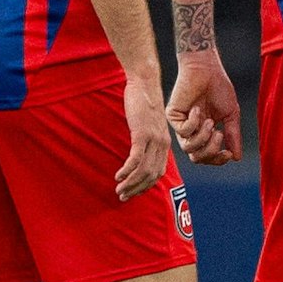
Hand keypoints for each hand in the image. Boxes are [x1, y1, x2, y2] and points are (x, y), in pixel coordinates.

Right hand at [115, 72, 172, 199]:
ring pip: (144, 170)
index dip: (145, 186)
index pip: (157, 173)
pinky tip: (119, 176)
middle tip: (123, 197)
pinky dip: (128, 170)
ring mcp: (154, 139)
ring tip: (119, 190)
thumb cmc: (143, 104)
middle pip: (151, 175)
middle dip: (137, 189)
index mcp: (164, 144)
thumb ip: (144, 141)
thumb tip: (135, 155)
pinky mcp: (143, 133)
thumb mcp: (147, 126)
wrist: (144, 84)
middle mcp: (162, 144)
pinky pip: (136, 158)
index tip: (133, 194)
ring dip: (131, 183)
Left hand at [167, 51, 241, 166]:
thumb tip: (237, 157)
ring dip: (203, 137)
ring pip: (188, 148)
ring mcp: (181, 124)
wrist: (207, 68)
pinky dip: (194, 123)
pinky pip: (183, 131)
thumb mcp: (230, 115)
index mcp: (205, 132)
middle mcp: (192, 131)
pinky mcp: (173, 116)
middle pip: (196, 157)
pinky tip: (198, 109)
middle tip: (219, 135)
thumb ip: (233, 136)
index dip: (218, 159)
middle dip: (210, 151)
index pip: (208, 156)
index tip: (229, 154)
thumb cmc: (219, 88)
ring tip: (211, 122)